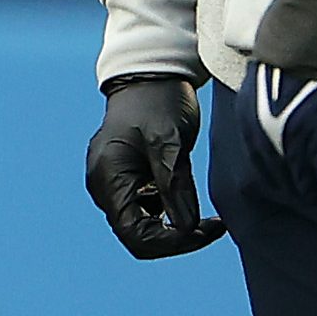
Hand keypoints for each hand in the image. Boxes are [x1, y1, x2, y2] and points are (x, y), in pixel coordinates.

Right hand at [83, 77, 223, 257]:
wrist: (150, 73)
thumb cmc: (158, 100)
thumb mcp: (169, 141)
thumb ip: (174, 185)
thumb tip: (185, 228)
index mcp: (109, 177)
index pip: (135, 233)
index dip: (171, 242)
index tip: (205, 231)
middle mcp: (104, 186)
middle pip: (137, 235)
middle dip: (176, 238)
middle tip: (212, 227)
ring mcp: (113, 183)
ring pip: (142, 225)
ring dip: (174, 227)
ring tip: (207, 216)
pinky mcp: (126, 179)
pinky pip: (145, 209)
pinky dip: (169, 213)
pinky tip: (188, 199)